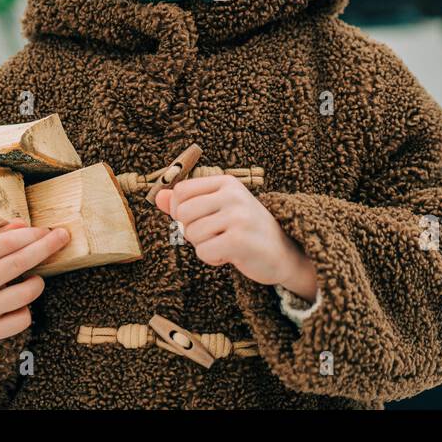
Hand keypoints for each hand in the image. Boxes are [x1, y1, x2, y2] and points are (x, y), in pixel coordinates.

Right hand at [0, 220, 69, 353]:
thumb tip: (23, 223)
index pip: (4, 244)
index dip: (30, 235)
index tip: (47, 230)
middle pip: (18, 263)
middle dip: (45, 248)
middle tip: (63, 237)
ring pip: (25, 294)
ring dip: (37, 283)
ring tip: (35, 281)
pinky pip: (22, 320)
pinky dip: (27, 310)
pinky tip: (19, 305)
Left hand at [156, 174, 316, 297]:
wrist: (283, 253)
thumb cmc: (246, 230)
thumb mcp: (219, 209)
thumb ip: (187, 203)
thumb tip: (157, 197)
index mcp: (227, 183)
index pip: (181, 191)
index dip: (180, 210)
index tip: (199, 220)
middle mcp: (233, 195)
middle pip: (183, 213)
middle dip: (191, 231)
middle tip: (214, 235)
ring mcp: (237, 216)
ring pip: (192, 234)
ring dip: (204, 246)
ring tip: (224, 244)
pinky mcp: (239, 240)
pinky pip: (203, 251)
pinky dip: (211, 259)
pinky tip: (229, 255)